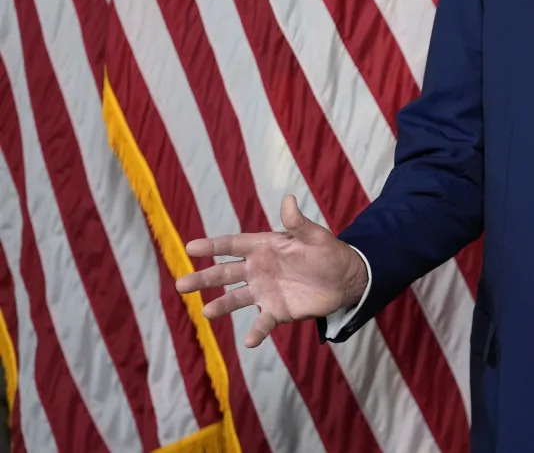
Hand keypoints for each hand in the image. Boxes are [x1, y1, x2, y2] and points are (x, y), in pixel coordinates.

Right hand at [174, 195, 368, 347]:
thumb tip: (289, 200)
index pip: (232, 245)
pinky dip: (256, 331)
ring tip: (206, 313)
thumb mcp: (315, 236)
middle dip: (203, 279)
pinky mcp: (276, 311)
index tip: (190, 247)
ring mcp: (264, 291)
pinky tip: (249, 341)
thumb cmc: (328, 252)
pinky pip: (262, 322)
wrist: (345, 279)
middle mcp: (258, 269)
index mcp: (264, 247)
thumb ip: (299, 223)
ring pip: (235, 299)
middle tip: (181, 284)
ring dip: (221, 306)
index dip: (212, 246)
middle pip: (224, 273)